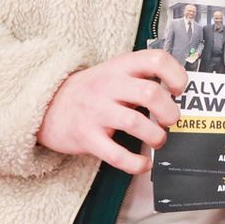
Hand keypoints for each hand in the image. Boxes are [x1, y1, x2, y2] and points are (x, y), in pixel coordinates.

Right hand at [36, 49, 186, 175]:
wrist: (46, 106)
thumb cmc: (91, 92)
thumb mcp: (114, 73)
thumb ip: (141, 77)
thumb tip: (178, 92)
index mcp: (120, 67)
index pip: (156, 60)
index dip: (176, 75)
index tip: (178, 90)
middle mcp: (108, 86)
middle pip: (151, 93)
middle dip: (170, 112)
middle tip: (169, 120)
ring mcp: (96, 111)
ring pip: (136, 123)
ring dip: (156, 136)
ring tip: (158, 139)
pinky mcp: (86, 137)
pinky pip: (116, 154)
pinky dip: (136, 163)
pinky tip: (143, 164)